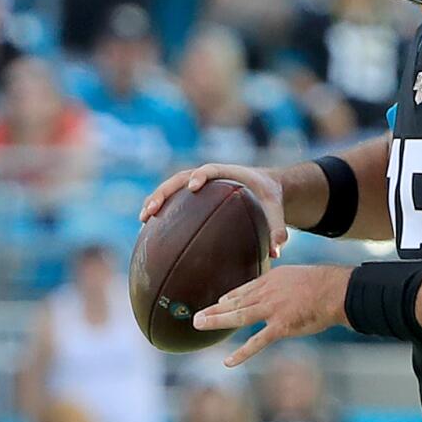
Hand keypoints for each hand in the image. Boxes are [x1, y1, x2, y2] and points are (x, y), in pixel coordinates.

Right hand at [140, 163, 288, 256]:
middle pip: (180, 178)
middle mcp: (209, 176)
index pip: (211, 170)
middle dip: (165, 191)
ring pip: (171, 188)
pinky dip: (161, 210)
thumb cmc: (269, 196)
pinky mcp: (192, 194)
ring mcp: (197, 184)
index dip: (201, 175)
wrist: (264, 186)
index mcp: (228, 173)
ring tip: (143, 219)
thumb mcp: (275, 209)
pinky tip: (148, 229)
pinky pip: (173, 200)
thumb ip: (278, 228)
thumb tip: (277, 251)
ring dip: (156, 200)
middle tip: (153, 208)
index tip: (194, 186)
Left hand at [193, 265, 350, 366]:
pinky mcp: (281, 326)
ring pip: (239, 316)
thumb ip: (284, 283)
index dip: (230, 297)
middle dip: (214, 310)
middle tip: (196, 317)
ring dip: (217, 321)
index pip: (245, 289)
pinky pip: (258, 341)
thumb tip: (281, 288)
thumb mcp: (297, 276)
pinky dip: (242, 352)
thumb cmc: (323, 283)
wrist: (336, 290)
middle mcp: (267, 292)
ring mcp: (272, 309)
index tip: (218, 302)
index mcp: (271, 279)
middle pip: (235, 302)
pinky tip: (229, 362)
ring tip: (199, 324)